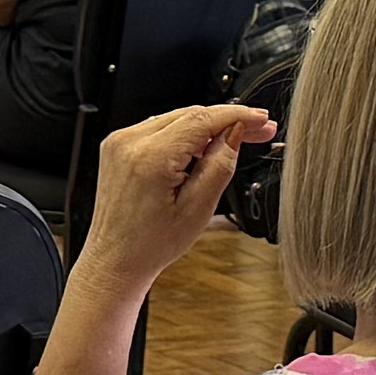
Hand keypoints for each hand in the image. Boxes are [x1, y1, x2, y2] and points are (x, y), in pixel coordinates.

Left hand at [76, 101, 269, 298]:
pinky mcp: (117, 145)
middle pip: (190, 115)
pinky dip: (184, 135)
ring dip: (206, 128)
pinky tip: (201, 150)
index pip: (203, 119)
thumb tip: (234, 133)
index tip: (261, 119)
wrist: (115, 260)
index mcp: (150, 157)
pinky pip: (159, 128)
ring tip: (231, 145)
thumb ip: (220, 164)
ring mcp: (119, 141)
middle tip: (257, 131)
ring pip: (176, 119)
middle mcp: (129, 142)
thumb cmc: (150, 245)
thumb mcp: (198, 209)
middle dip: (226, 121)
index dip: (237, 116)